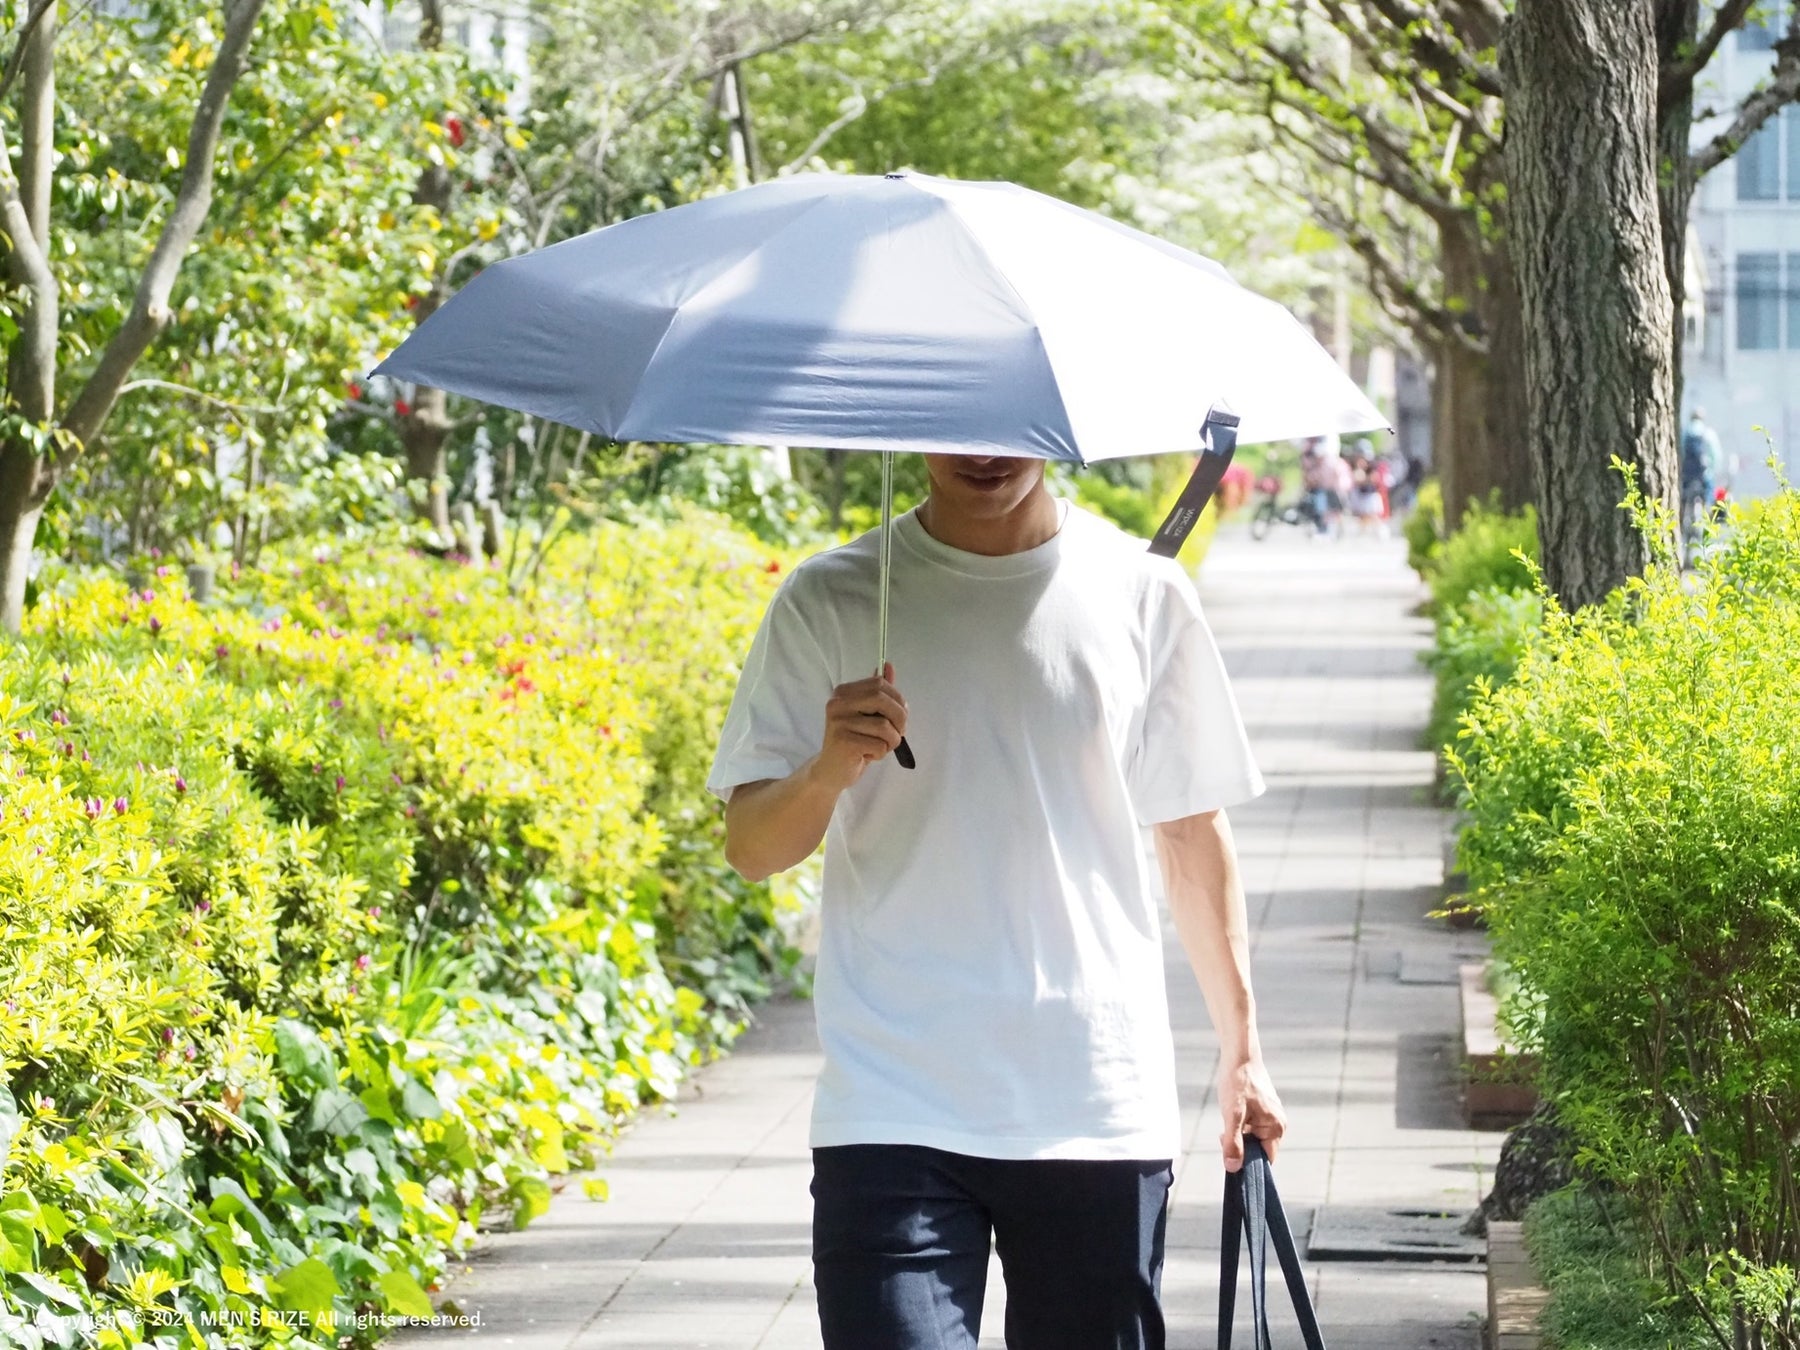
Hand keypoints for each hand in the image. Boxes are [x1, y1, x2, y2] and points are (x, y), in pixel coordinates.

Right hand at [810, 663, 906, 793]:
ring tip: (881, 747)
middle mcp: (837, 704)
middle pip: (882, 699)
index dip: (898, 700)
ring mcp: (838, 722)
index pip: (879, 684)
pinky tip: (869, 755)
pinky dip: (881, 753)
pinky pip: (879, 745)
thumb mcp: (867, 715)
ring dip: (891, 741)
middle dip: (900, 718)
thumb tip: (888, 666)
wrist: (830, 771)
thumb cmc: (853, 741)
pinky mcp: (843, 742)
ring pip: (884, 726)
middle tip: (899, 733)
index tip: (899, 717)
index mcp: (843, 693)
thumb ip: (878, 692)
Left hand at [1218, 1055, 1286, 1172]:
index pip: (1265, 1160)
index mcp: (1276, 1128)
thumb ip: (1233, 1143)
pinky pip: (1252, 1126)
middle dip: (1240, 1146)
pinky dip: (1240, 1124)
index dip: (1248, 1162)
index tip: (1231, 1156)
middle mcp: (1278, 1123)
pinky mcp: (1264, 1108)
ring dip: (1238, 1134)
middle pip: (1257, 1149)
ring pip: (1252, 1137)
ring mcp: (1272, 1115)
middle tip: (1224, 1134)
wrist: (1239, 1055)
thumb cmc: (1237, 1083)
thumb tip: (1233, 1168)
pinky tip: (1233, 1112)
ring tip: (1229, 1117)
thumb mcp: (1232, 1115)